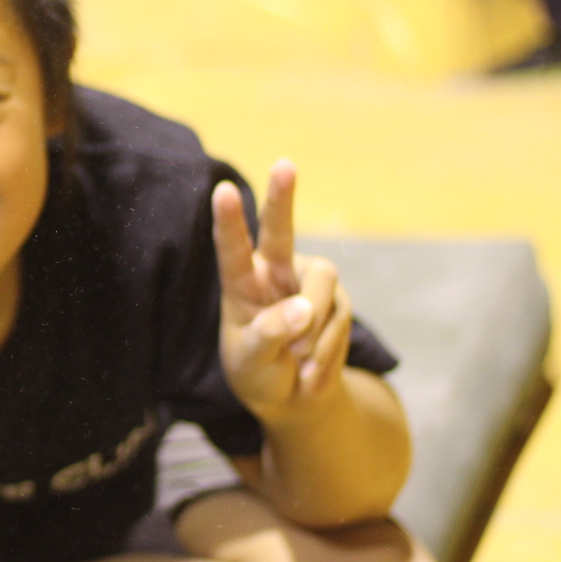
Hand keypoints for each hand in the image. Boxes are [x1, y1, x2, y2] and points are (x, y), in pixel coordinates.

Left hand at [213, 161, 353, 420]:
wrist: (294, 397)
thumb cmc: (259, 372)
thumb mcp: (252, 361)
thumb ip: (269, 334)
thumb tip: (304, 309)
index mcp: (241, 283)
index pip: (232, 249)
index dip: (228, 221)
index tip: (222, 190)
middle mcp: (275, 272)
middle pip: (279, 231)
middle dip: (282, 198)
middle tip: (284, 164)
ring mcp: (309, 283)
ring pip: (322, 285)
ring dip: (312, 331)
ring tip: (297, 359)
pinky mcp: (337, 300)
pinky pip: (339, 319)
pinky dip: (326, 353)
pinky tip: (310, 371)